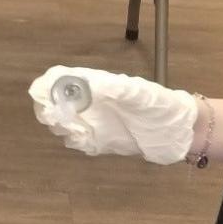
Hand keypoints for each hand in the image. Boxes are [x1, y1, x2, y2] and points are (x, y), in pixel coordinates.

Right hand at [27, 65, 197, 164]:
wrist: (179, 133)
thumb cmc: (161, 107)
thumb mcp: (140, 94)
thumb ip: (118, 89)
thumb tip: (93, 85)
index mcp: (97, 86)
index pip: (63, 80)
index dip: (50, 86)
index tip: (43, 94)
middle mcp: (92, 104)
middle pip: (57, 104)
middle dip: (50, 109)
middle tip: (58, 117)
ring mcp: (95, 124)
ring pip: (64, 125)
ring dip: (61, 126)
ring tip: (72, 129)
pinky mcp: (100, 143)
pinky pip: (78, 143)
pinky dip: (74, 141)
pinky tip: (81, 141)